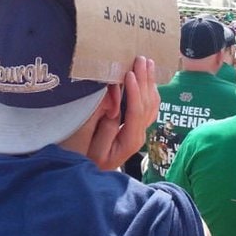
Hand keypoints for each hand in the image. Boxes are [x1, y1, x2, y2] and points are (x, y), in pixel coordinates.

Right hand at [87, 56, 159, 170]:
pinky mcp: (135, 128)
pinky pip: (147, 107)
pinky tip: (148, 79)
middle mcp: (138, 135)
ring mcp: (139, 132)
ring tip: (147, 63)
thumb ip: (102, 122)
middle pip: (147, 104)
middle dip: (145, 80)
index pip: (136, 111)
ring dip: (149, 82)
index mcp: (129, 140)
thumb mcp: (89, 144)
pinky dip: (148, 91)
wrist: (88, 176)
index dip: (134, 92)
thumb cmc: (84, 160)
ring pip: (150, 104)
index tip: (129, 73)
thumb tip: (113, 100)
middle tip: (142, 59)